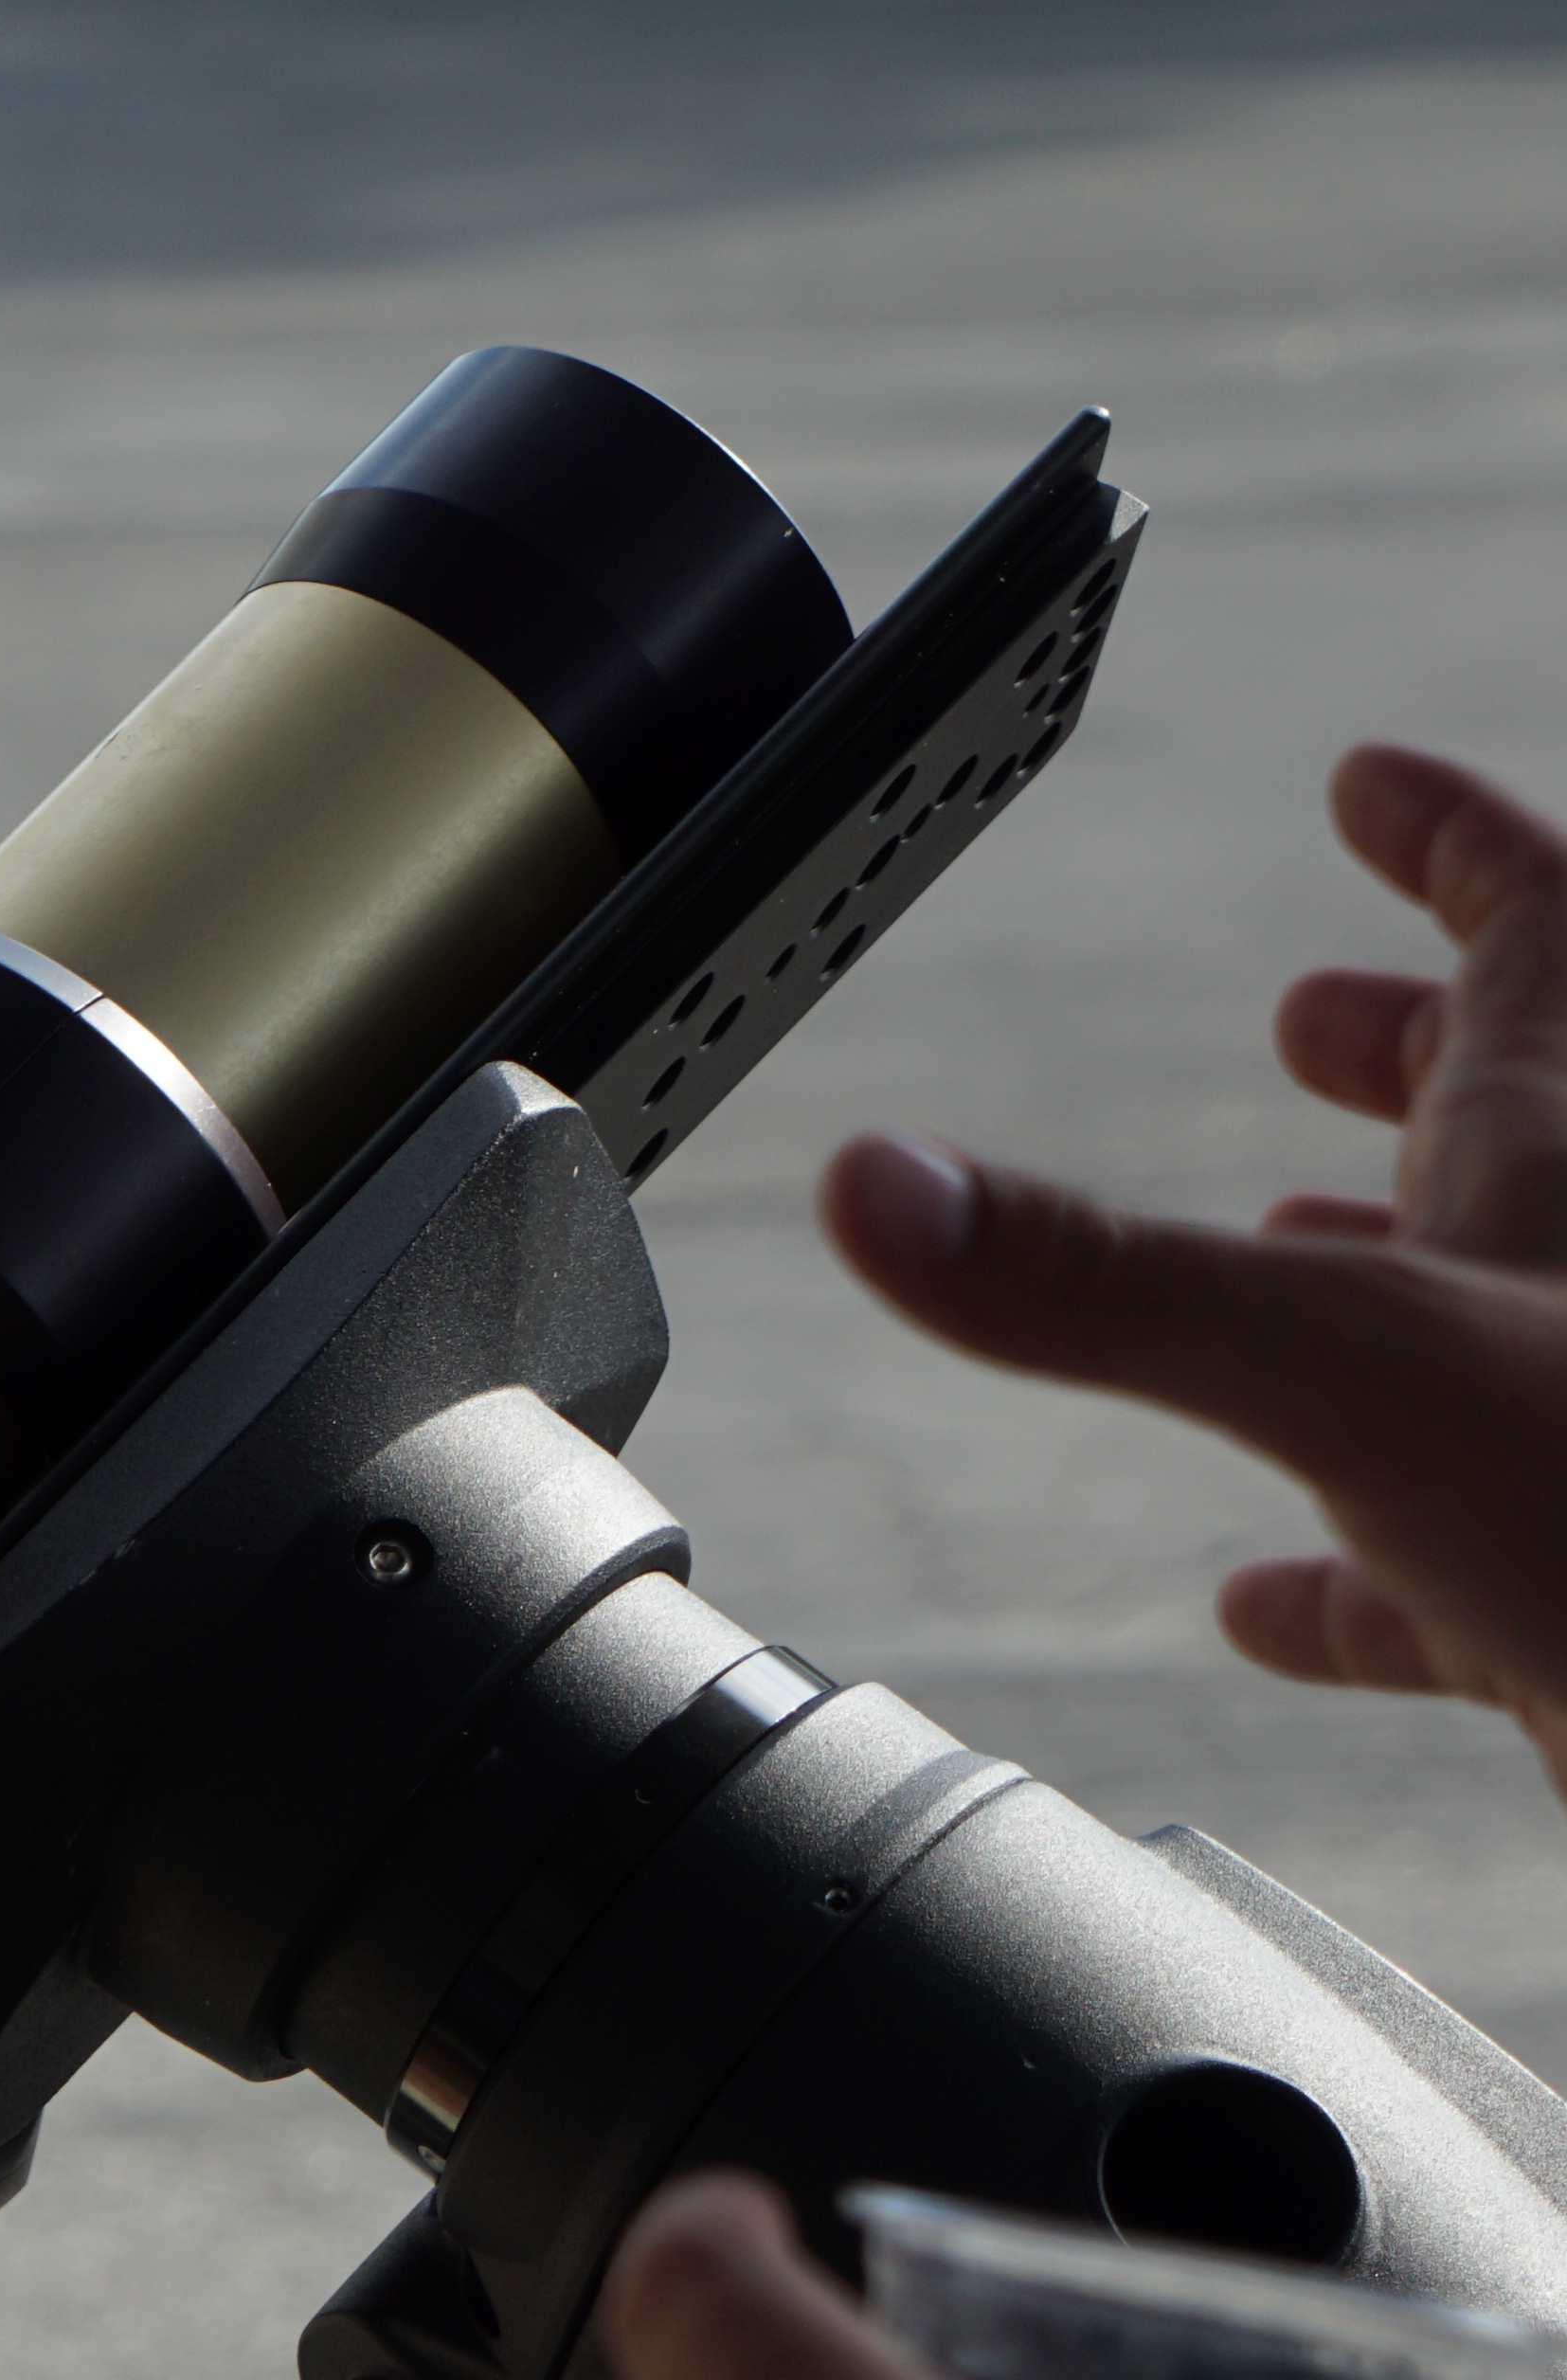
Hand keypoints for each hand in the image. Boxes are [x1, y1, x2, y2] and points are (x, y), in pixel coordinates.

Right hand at [820, 744, 1566, 1791]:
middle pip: (1532, 1103)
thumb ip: (1100, 1281)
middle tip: (1316, 1016)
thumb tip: (880, 1183)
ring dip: (1409, 1264)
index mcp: (1564, 1152)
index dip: (1453, 839)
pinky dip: (1370, 1553)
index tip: (1372, 781)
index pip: (1534, 922)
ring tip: (1307, 1240)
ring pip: (1516, 1310)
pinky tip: (1275, 1598)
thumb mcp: (1350, 1369)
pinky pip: (1480, 1543)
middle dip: (1418, 1047)